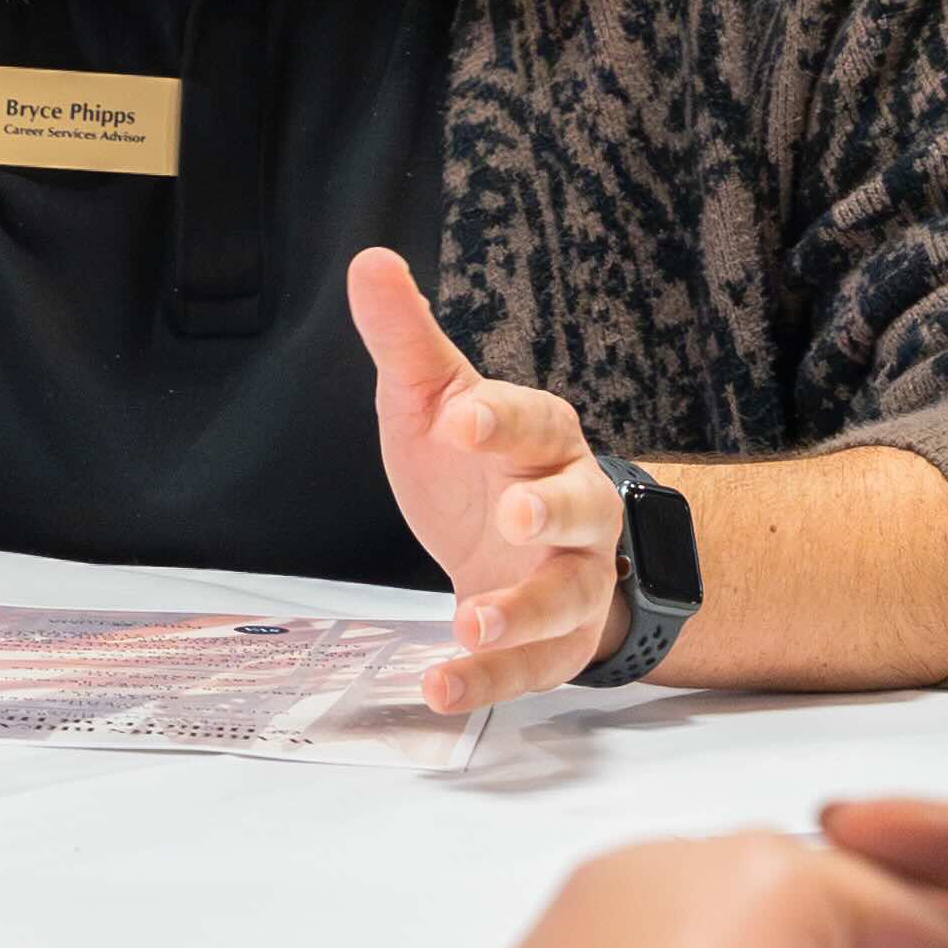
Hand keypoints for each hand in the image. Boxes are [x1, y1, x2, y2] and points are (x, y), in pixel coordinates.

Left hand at [351, 248, 625, 713]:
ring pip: (568, 594)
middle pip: (578, 505)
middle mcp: (575, 506)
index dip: (500, 419)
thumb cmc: (475, 468)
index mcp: (544, 437)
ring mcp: (573, 579)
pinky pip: (532, 666)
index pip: (533, 419)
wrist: (518, 553)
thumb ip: (405, 340)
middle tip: (514, 516)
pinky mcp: (556, 643)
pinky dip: (489, 679)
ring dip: (524, 609)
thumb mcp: (432, 400)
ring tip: (471, 619)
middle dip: (549, 509)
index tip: (460, 418)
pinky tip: (440, 685)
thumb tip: (369, 261)